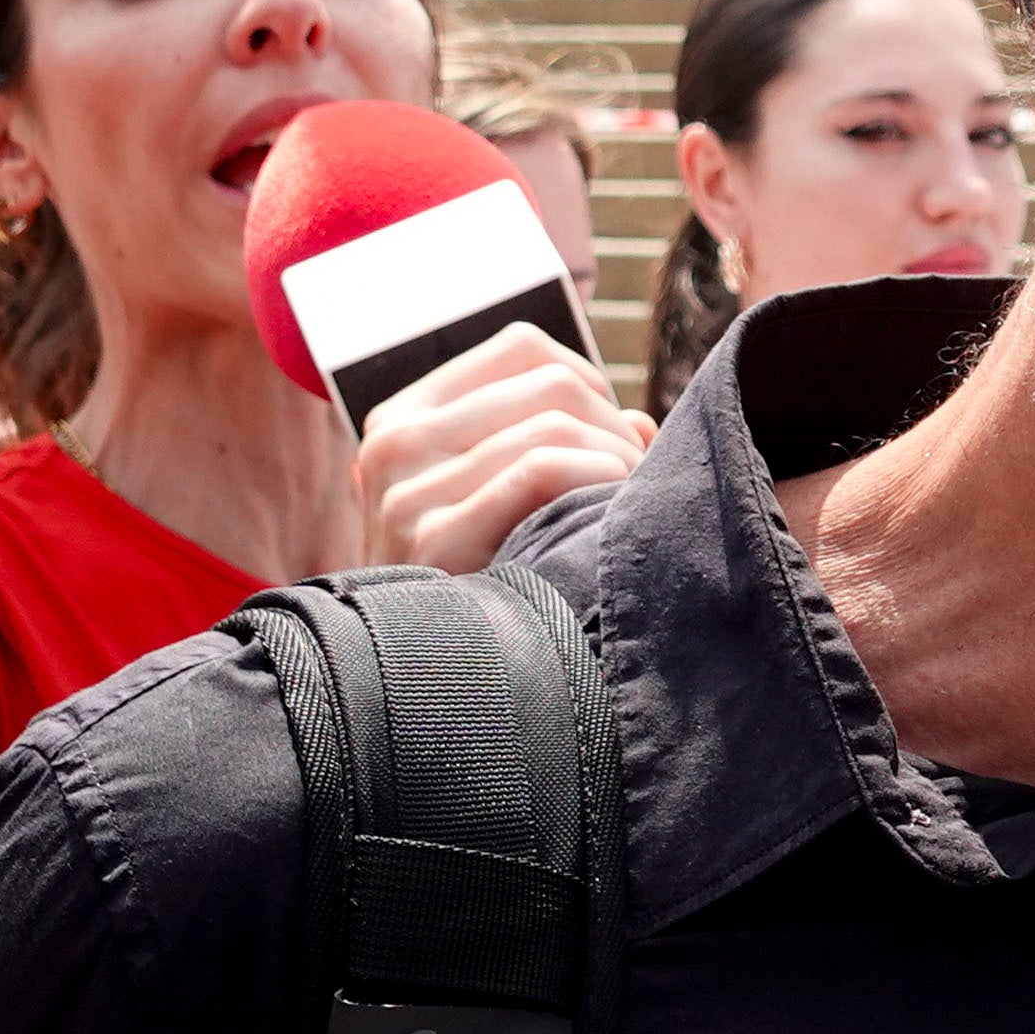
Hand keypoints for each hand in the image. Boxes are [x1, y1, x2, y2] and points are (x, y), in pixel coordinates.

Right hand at [353, 324, 650, 574]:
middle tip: (633, 484)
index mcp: (403, 416)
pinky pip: (539, 470)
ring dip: (616, 463)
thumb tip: (642, 425)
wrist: (425, 686)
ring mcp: (404, 491)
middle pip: (551, 383)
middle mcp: (393, 442)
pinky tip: (602, 519)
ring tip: (620, 510)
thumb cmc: (482, 584)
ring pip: (555, 423)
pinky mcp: (431, 538)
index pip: (522, 347)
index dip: (592, 382)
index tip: (610, 438)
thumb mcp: (496, 495)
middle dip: (615, 428)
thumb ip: (558, 440)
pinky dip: (595, 483)